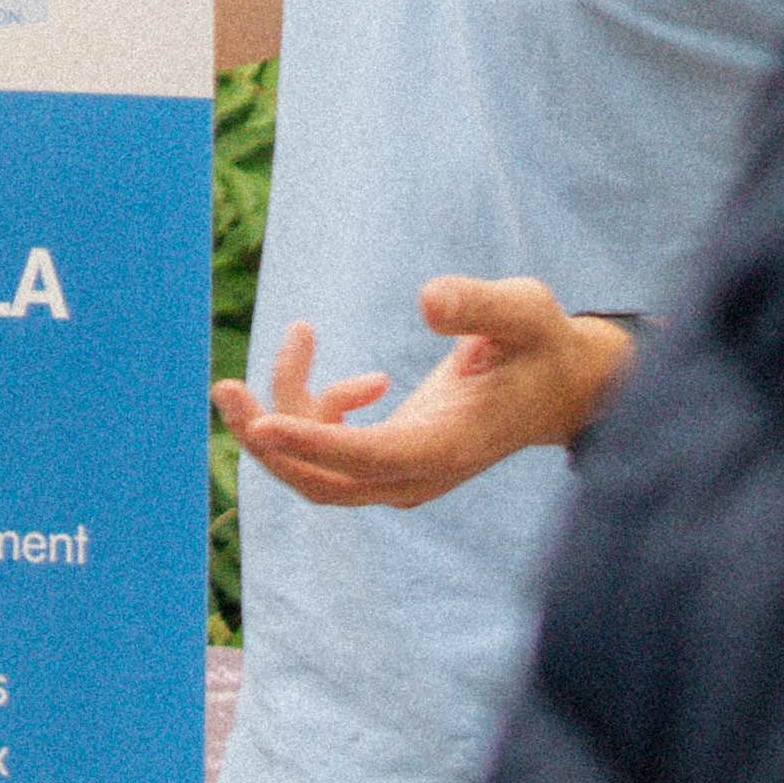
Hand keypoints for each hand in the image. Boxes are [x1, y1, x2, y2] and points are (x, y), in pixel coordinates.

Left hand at [211, 279, 634, 511]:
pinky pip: (333, 449)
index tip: (260, 425)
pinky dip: (323, 409)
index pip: (369, 459)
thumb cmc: (540, 344)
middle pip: (323, 482)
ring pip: (318, 469)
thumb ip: (480, 305)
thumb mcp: (525, 312)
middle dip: (267, 442)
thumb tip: (427, 300)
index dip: (312, 444)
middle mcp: (419, 473)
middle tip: (223, 387)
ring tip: (302, 334)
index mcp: (450, 446)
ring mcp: (402, 474)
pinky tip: (364, 379)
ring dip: (285, 411)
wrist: (559, 388)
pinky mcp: (392, 460)